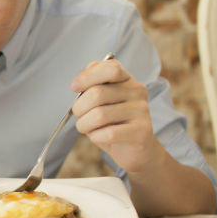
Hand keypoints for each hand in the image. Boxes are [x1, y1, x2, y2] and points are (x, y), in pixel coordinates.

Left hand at [69, 58, 160, 172]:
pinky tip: (99, 137)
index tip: (74, 87)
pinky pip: (108, 133)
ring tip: (87, 127)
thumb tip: (78, 82)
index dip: (87, 77)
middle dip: (79, 108)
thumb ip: (91, 85)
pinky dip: (96, 137)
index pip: (110, 68)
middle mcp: (137, 91)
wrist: (134, 149)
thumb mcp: (101, 100)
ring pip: (99, 115)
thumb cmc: (112, 122)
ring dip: (84, 125)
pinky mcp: (142, 131)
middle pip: (97, 94)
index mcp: (126, 79)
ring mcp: (142, 111)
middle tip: (79, 115)